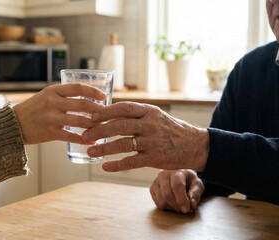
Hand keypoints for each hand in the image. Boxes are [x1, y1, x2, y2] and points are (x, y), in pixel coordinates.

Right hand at [13, 83, 105, 144]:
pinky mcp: (51, 132)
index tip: (103, 96)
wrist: (13, 124)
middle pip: (82, 104)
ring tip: (102, 127)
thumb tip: (85, 97)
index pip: (78, 88)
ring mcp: (52, 118)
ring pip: (80, 120)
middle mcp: (53, 103)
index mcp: (53, 91)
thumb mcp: (45, 96)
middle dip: (98, 109)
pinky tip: (91, 141)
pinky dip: (84, 139)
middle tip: (107, 113)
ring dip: (94, 124)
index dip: (93, 91)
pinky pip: (72, 136)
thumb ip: (62, 95)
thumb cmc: (32, 110)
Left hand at [81, 101, 209, 171]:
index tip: (91, 116)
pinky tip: (105, 166)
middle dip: (98, 130)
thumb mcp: (155, 115)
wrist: (194, 145)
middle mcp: (150, 124)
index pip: (123, 108)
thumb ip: (135, 114)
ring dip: (103, 148)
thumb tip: (108, 112)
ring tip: (90, 151)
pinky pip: (131, 162)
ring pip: (122, 144)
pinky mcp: (154, 158)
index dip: (105, 112)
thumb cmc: (170, 129)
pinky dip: (116, 165)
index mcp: (148, 111)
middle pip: (119, 125)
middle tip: (84, 135)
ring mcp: (152, 142)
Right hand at [149, 169, 203, 213]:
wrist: (180, 175)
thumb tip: (192, 204)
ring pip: (162, 201)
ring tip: (180, 205)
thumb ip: (195, 194)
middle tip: (185, 210)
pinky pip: (158, 203)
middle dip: (177, 206)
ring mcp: (156, 182)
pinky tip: (172, 203)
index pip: (177, 186)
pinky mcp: (152, 189)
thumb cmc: (189, 180)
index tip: (186, 210)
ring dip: (172, 207)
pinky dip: (167, 207)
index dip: (181, 199)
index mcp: (176, 172)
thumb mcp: (197, 185)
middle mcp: (163, 175)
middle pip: (167, 195)